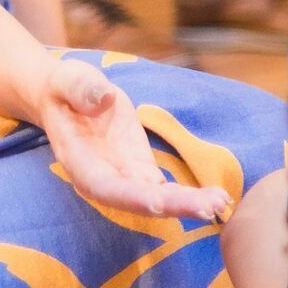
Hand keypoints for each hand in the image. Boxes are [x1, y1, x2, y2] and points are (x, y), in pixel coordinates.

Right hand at [37, 57, 230, 220]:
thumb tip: (103, 98)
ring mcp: (124, 177)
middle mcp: (102, 177)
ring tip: (221, 204)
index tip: (159, 202)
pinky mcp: (141, 171)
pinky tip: (217, 198)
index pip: (105, 186)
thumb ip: (83, 89)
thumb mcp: (70, 79)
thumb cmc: (65, 88)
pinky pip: (166, 189)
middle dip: (173, 206)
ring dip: (188, 204)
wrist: (67, 99)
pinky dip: (190, 195)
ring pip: (156, 199)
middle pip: (138, 201)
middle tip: (211, 208)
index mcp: (79, 159)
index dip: (131, 197)